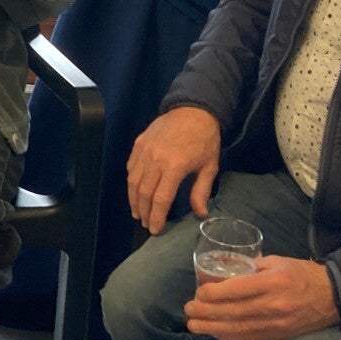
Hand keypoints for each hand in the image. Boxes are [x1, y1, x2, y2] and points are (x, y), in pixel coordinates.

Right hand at [127, 106, 222, 233]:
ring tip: (138, 212)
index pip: (160, 199)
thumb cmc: (205, 138)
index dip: (157, 217)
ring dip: (133, 200)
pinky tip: (135, 191)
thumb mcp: (209, 166)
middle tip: (146, 224)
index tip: (155, 229)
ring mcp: (144, 151)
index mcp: (174, 166)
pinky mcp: (138, 144)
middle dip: (144, 212)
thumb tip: (200, 214)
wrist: (193, 109)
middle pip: (143, 193)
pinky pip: (131, 168)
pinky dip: (131, 182)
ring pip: (133, 182)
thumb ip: (201, 191)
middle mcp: (155, 160)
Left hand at [184, 255, 339, 339]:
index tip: (199, 292)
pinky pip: (249, 338)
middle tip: (188, 310)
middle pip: (233, 312)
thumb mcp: (279, 261)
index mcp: (275, 281)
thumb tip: (225, 266)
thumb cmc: (304, 274)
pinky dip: (228, 337)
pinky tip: (214, 333)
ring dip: (212, 328)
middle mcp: (274, 304)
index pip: (237, 290)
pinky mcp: (278, 335)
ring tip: (194, 325)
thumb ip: (252, 265)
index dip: (214, 293)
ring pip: (238, 329)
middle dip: (206, 312)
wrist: (335, 297)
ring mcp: (277, 323)